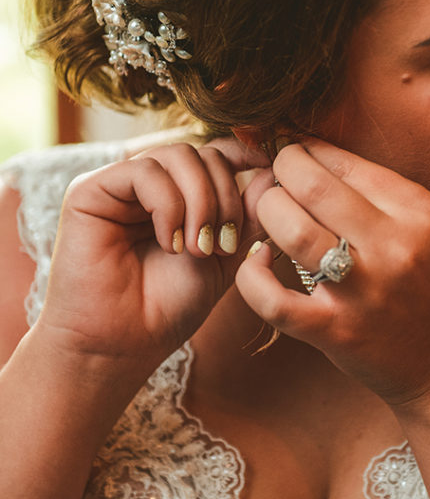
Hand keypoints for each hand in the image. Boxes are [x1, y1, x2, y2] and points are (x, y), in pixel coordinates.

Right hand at [38, 138, 272, 381]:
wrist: (124, 345)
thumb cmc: (170, 307)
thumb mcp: (225, 256)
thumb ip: (248, 216)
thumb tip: (271, 172)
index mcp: (178, 193)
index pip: (215, 153)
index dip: (243, 156)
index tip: (268, 171)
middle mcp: (147, 182)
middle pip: (202, 153)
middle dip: (225, 197)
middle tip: (222, 246)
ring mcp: (118, 184)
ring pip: (177, 156)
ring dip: (201, 202)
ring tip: (198, 249)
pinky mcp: (89, 191)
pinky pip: (144, 171)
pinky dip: (168, 205)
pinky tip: (171, 243)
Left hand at [236, 139, 429, 407]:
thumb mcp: (427, 227)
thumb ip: (379, 193)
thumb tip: (314, 153)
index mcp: (418, 210)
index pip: (344, 161)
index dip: (306, 149)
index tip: (292, 152)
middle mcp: (395, 245)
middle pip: (312, 184)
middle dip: (280, 170)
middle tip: (273, 176)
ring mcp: (364, 290)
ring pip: (292, 230)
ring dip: (267, 213)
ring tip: (268, 215)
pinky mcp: (337, 331)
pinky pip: (273, 299)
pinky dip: (252, 276)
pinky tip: (257, 263)